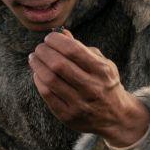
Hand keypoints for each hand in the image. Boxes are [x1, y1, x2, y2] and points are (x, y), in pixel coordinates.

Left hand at [28, 30, 149, 148]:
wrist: (115, 117)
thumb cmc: (104, 84)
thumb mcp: (102, 64)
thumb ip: (81, 49)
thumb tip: (61, 33)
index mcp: (101, 71)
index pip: (73, 50)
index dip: (57, 41)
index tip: (50, 38)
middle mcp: (91, 88)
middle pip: (58, 65)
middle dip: (44, 52)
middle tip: (39, 48)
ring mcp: (79, 104)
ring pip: (50, 79)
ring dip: (37, 65)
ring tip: (34, 58)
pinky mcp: (68, 116)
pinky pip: (47, 95)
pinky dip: (39, 80)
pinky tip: (38, 74)